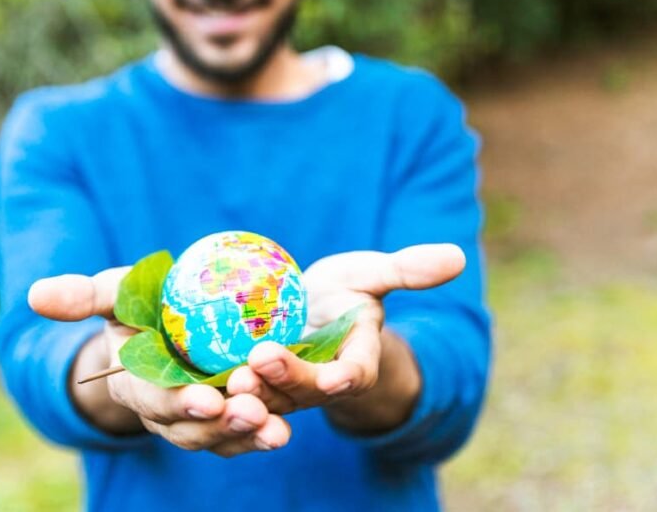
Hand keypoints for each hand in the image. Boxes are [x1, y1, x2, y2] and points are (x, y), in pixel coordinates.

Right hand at [28, 268, 290, 456]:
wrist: (170, 325)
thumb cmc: (140, 305)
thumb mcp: (115, 293)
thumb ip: (83, 296)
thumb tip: (34, 295)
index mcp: (135, 384)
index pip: (153, 398)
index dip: (176, 401)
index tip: (205, 397)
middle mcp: (165, 411)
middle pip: (190, 427)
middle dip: (219, 424)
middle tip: (251, 412)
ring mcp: (199, 419)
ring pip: (220, 437)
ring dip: (246, 436)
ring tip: (275, 431)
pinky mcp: (228, 417)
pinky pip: (244, 432)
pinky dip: (263, 434)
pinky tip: (285, 430)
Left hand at [226, 244, 464, 429]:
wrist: (308, 312)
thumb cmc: (344, 291)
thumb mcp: (371, 274)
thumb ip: (407, 269)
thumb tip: (458, 255)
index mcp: (356, 359)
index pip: (358, 372)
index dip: (350, 376)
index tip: (341, 376)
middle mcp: (321, 382)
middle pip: (307, 390)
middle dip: (286, 380)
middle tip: (260, 360)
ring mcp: (285, 389)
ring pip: (269, 400)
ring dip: (251, 395)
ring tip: (230, 379)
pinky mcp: (253, 385)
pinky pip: (238, 394)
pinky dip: (222, 393)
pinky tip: (198, 383)